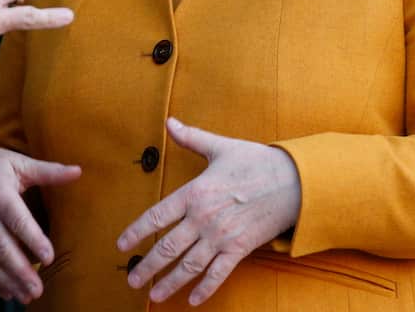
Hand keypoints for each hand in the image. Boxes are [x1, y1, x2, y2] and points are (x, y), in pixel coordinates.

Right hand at [0, 139, 80, 302]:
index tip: (49, 258)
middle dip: (20, 271)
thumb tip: (78, 171)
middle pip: (1, 247)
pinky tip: (6, 292)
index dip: (33, 239)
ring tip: (26, 296)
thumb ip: (48, 171)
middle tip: (38, 289)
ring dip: (7, 281)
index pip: (17, 220)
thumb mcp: (18, 162)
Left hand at [118, 117, 300, 305]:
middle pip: (167, 247)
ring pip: (189, 265)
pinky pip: (218, 274)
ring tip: (154, 295)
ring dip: (169, 282)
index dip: (135, 232)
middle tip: (132, 280)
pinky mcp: (240, 249)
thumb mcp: (220, 146)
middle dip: (147, 266)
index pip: (156, 216)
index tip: (121, 246)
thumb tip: (170, 122)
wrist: (293, 181)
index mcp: (194, 193)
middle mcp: (203, 218)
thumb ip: (191, 138)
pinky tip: (193, 300)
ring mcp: (221, 236)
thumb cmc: (256, 161)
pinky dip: (204, 288)